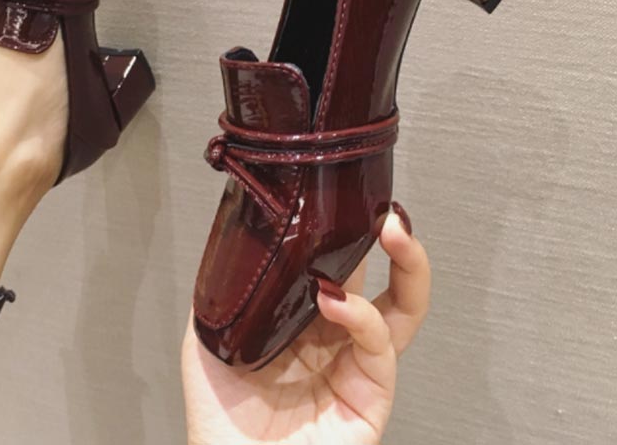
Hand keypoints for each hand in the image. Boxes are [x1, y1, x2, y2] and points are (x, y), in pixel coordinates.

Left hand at [182, 204, 429, 443]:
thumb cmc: (219, 417)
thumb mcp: (210, 335)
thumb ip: (227, 289)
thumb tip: (238, 235)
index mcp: (304, 320)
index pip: (342, 266)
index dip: (351, 234)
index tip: (349, 201)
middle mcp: (335, 338)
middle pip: (385, 281)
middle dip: (395, 241)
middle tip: (387, 212)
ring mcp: (355, 366)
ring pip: (403, 310)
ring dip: (407, 267)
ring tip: (392, 233)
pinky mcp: (369, 398)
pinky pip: (379, 349)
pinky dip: (362, 317)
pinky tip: (337, 300)